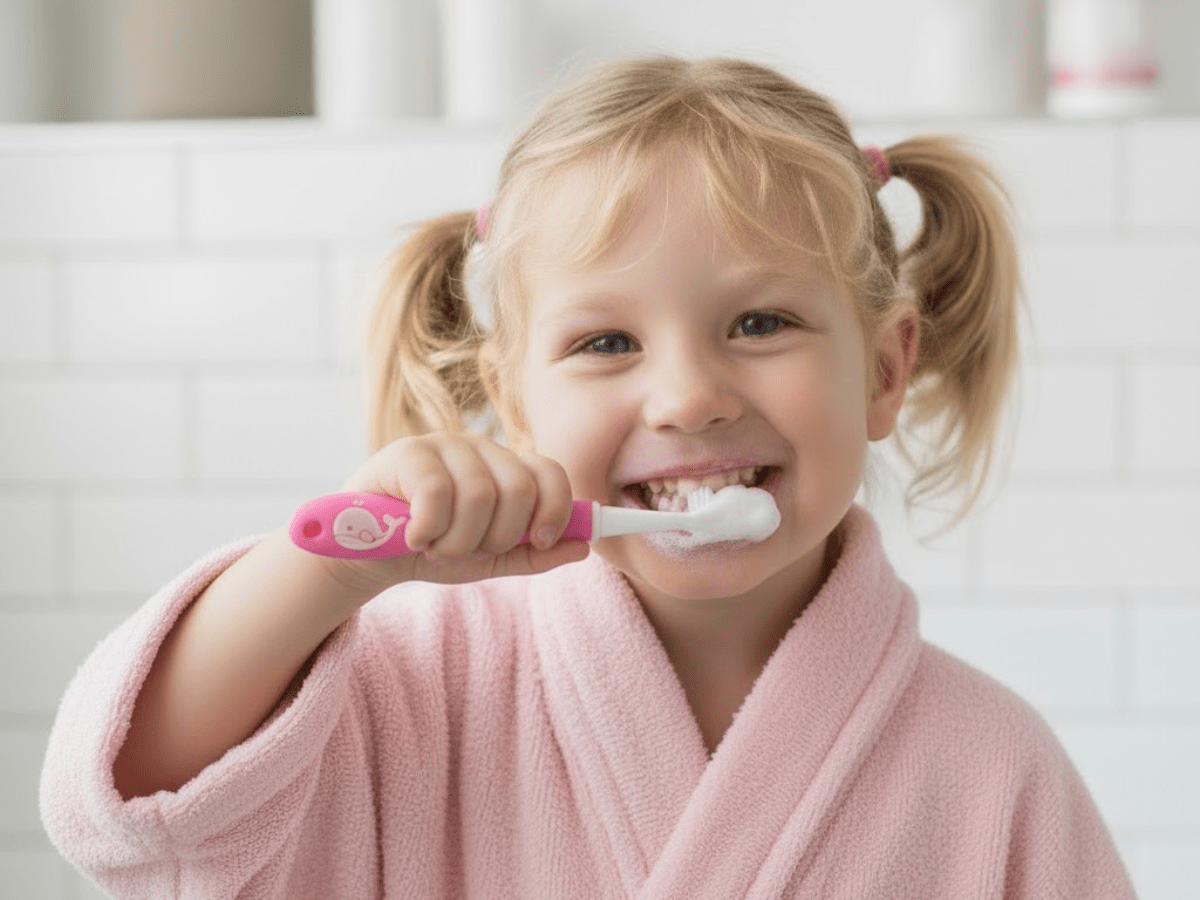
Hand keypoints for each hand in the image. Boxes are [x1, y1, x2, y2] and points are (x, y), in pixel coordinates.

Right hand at [322, 433, 588, 593]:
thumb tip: (584, 546)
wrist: (369, 553)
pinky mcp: (408, 452)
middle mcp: (481, 449)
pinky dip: (428, 529)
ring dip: (458, 541)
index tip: (538, 540)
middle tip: (465, 550)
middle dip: (496, 537)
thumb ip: (536, 553)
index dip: (554, 510)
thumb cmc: (434, 549)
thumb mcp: (490, 559)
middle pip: (520, 489)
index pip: (551, 474)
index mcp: (507, 469)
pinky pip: (438, 494)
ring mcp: (444, 445)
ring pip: (480, 496)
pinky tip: (414, 536)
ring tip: (436, 546)